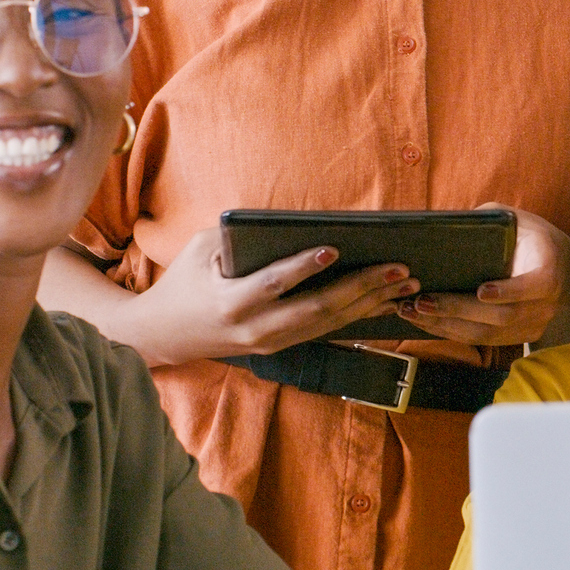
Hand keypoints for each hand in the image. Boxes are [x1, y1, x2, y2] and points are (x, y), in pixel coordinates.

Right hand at [111, 226, 416, 366]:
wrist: (164, 335)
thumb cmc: (184, 282)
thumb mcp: (201, 250)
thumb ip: (238, 237)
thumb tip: (287, 222)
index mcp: (230, 301)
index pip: (273, 284)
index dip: (303, 267)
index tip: (333, 248)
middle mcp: (255, 328)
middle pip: (316, 310)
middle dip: (360, 289)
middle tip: (398, 269)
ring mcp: (271, 342)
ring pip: (328, 324)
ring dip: (371, 304)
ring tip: (406, 284)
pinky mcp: (281, 347)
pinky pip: (326, 331)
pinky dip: (359, 315)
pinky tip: (387, 302)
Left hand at [396, 205, 569, 345]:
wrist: (561, 268)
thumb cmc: (531, 238)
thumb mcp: (517, 220)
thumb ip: (490, 218)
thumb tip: (450, 223)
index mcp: (550, 269)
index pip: (535, 285)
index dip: (509, 291)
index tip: (482, 291)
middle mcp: (546, 304)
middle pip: (503, 316)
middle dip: (459, 310)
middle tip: (423, 301)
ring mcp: (534, 325)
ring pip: (489, 335)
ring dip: (448, 326)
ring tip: (414, 313)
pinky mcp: (520, 337)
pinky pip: (484, 341)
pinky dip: (453, 333)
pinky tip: (427, 323)